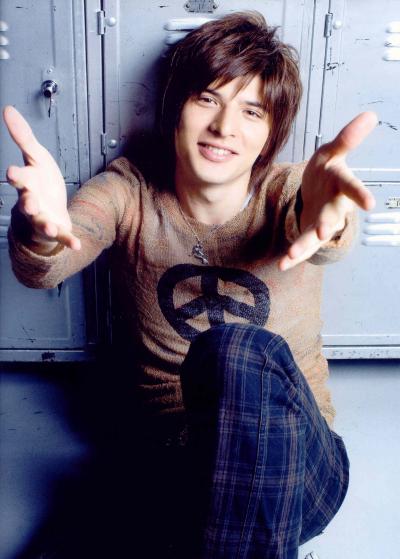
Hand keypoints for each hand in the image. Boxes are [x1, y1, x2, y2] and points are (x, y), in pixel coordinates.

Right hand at [3, 105, 80, 250]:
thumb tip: (8, 109)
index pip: (19, 178)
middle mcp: (31, 202)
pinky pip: (62, 236)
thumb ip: (23, 136)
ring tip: (50, 227)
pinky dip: (68, 240)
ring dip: (45, 224)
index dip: (16, 176)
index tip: (12, 173)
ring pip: (41, 222)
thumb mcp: (35, 156)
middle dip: (27, 203)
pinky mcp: (56, 229)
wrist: (48, 207)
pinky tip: (76, 244)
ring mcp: (42, 218)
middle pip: (27, 203)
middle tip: (28, 202)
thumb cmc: (40, 181)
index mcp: (27, 182)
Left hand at [278, 111, 377, 270]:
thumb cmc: (326, 170)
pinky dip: (292, 256)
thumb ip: (347, 138)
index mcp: (341, 185)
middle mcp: (335, 207)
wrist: (319, 190)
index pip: (352, 188)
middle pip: (332, 217)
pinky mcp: (310, 234)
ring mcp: (322, 223)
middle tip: (323, 231)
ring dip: (304, 246)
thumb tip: (370, 115)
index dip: (360, 195)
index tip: (369, 204)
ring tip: (291, 255)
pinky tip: (282, 265)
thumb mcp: (333, 151)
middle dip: (326, 224)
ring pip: (314, 236)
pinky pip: (302, 247)